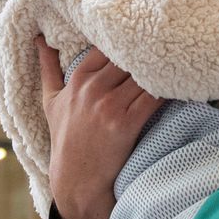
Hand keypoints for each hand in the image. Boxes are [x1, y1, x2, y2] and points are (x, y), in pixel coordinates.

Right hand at [39, 43, 161, 218]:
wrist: (76, 179)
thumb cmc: (65, 139)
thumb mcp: (51, 101)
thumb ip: (47, 67)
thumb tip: (40, 39)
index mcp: (77, 79)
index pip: (106, 47)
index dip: (125, 41)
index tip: (141, 39)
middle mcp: (92, 89)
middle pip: (128, 57)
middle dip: (146, 53)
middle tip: (167, 46)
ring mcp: (109, 105)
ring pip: (143, 74)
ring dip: (160, 69)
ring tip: (177, 62)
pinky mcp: (126, 123)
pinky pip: (154, 96)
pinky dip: (168, 89)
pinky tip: (178, 84)